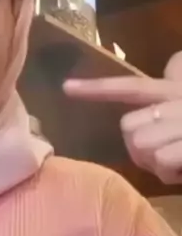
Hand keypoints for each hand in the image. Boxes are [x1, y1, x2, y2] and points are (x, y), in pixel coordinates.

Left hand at [62, 52, 181, 184]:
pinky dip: (171, 174)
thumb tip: (174, 61)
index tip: (66, 87)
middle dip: (140, 148)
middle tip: (166, 154)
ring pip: (141, 144)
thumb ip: (181, 80)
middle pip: (128, 126)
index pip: (132, 87)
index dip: (98, 88)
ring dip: (156, 163)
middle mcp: (178, 101)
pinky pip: (161, 161)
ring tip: (178, 163)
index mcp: (175, 91)